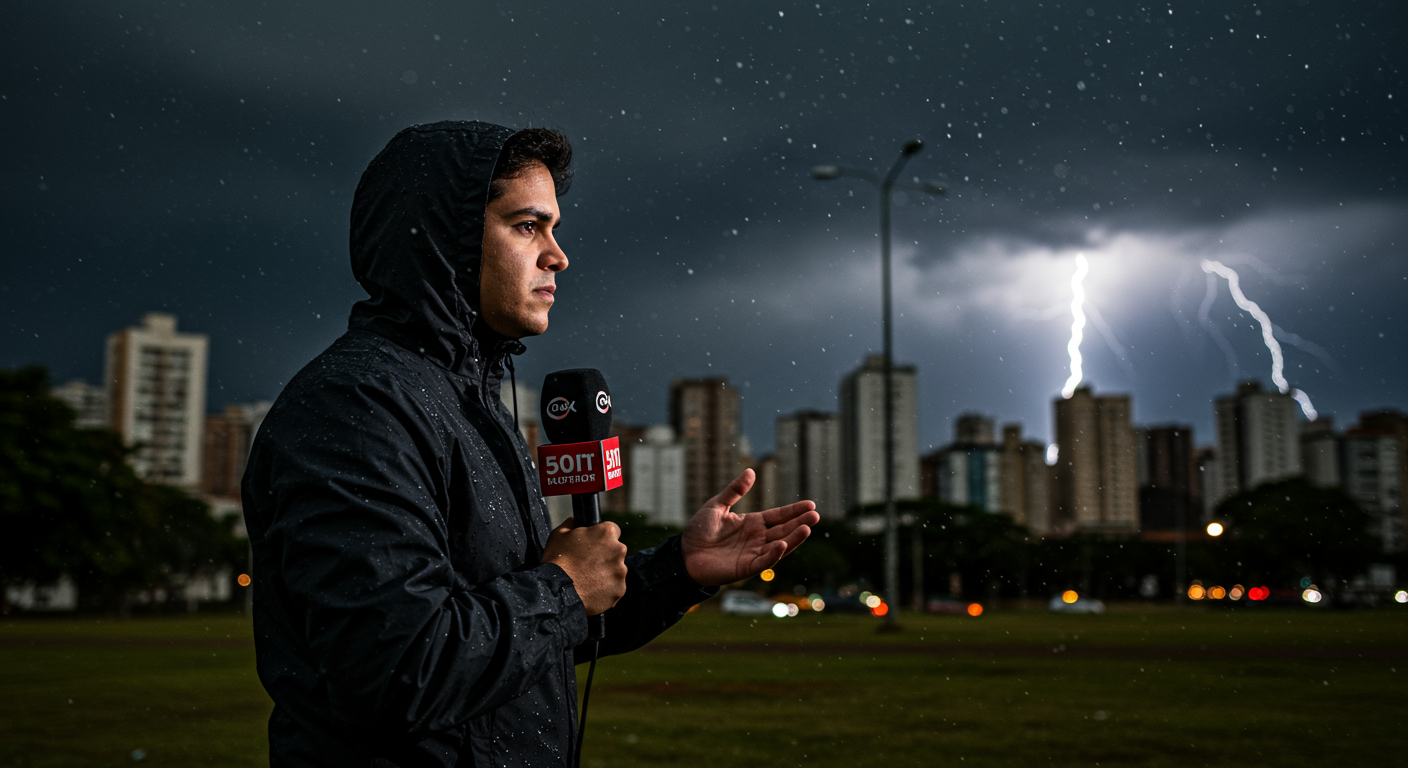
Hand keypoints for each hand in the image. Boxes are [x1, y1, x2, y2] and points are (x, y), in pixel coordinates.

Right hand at [541, 517, 627, 615]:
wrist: (557, 592)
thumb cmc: (557, 561)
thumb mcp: (559, 533)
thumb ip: (573, 523)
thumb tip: (576, 520)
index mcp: (606, 533)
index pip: (612, 530)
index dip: (601, 537)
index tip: (594, 545)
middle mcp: (618, 550)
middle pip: (616, 551)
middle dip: (605, 556)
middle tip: (587, 564)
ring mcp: (620, 572)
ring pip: (616, 570)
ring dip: (606, 573)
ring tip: (587, 579)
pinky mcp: (619, 590)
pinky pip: (615, 587)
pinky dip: (606, 589)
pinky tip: (592, 590)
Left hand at [680, 469, 819, 587]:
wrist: (684, 554)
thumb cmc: (699, 530)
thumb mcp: (717, 505)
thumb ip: (734, 491)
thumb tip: (751, 471)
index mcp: (752, 523)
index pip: (778, 516)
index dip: (794, 511)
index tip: (811, 504)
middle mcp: (757, 538)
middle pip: (783, 529)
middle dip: (800, 523)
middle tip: (816, 515)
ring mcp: (753, 553)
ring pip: (779, 546)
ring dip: (793, 538)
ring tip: (807, 528)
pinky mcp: (746, 567)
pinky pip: (764, 561)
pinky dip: (774, 554)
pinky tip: (782, 544)